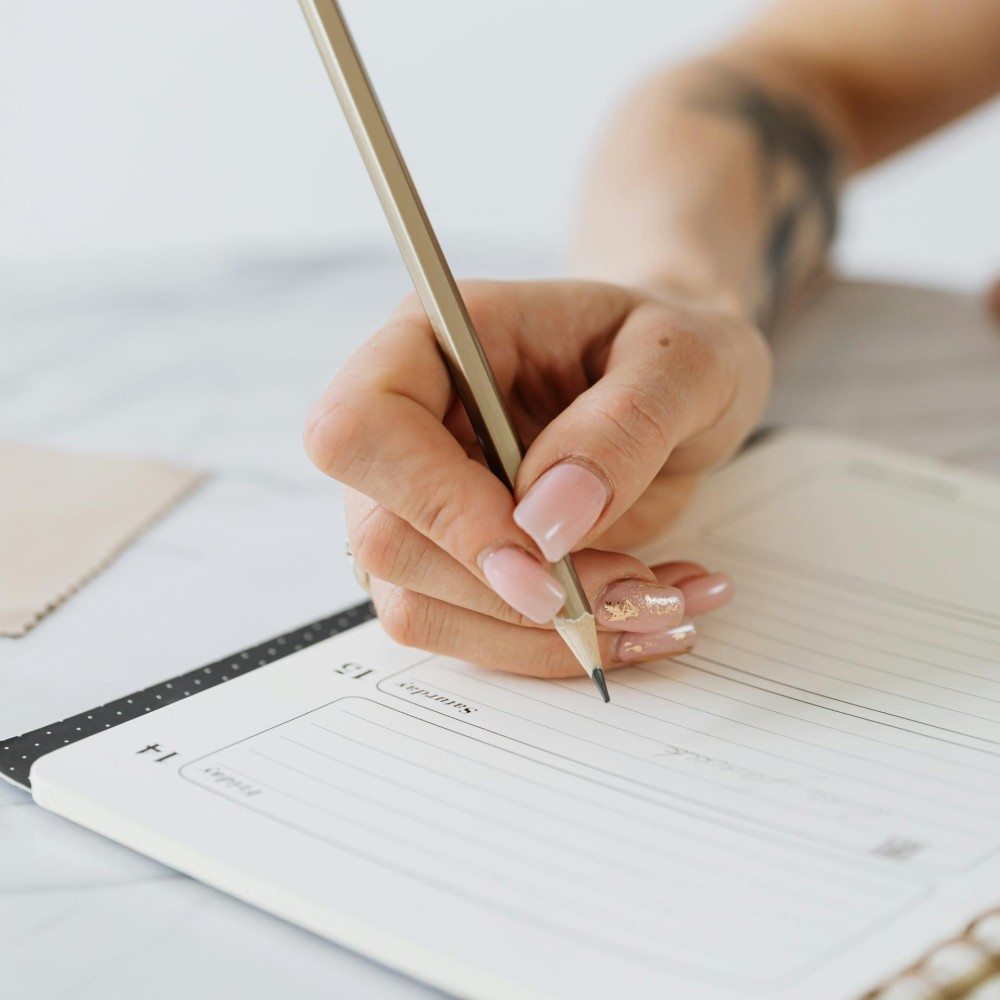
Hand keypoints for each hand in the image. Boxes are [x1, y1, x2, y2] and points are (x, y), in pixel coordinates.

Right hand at [304, 279, 771, 676]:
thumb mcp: (683, 362)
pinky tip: (642, 612)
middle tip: (639, 590)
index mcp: (434, 343)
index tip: (541, 556)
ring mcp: (420, 505)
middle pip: (384, 540)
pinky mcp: (453, 565)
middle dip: (513, 593)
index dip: (437, 506)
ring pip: (419, 607)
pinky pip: (469, 636)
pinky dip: (556, 647)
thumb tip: (546, 522)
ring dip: (542, 635)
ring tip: (662, 602)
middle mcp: (409, 428)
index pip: (363, 430)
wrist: (679, 389)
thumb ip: (622, 427)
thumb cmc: (670, 353)